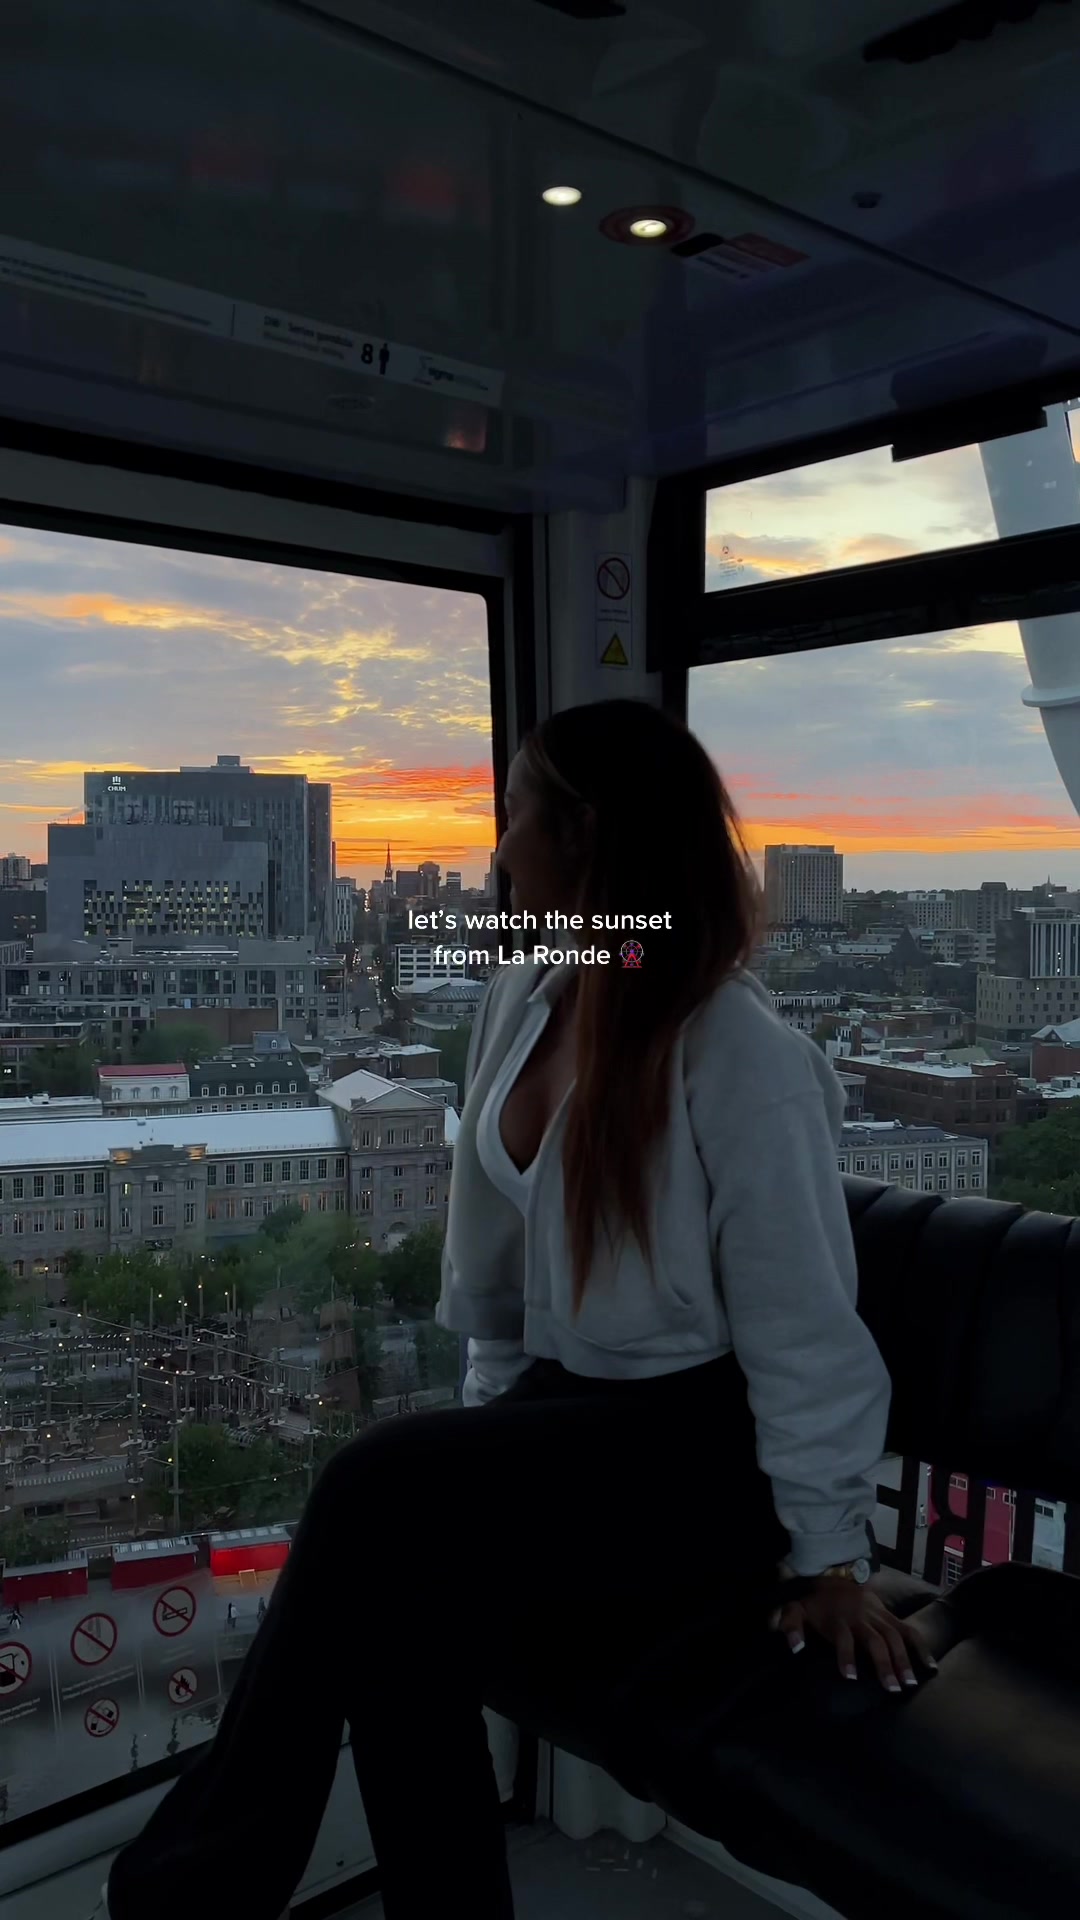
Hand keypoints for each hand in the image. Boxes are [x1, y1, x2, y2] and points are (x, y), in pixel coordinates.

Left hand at [775, 1577, 937, 1692]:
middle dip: (884, 1664)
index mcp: (838, 1619)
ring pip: (894, 1637)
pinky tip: (931, 1667)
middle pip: (875, 1640)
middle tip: (893, 1689)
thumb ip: (791, 1626)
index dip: (846, 1656)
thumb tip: (795, 1649)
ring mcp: (879, 1616)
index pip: (843, 1638)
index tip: (851, 1677)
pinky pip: (909, 1630)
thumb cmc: (815, 1600)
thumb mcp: (796, 1608)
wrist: (834, 1571)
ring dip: (904, 1660)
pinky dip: (921, 1647)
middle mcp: (861, 1618)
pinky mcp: (890, 1615)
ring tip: (911, 1684)